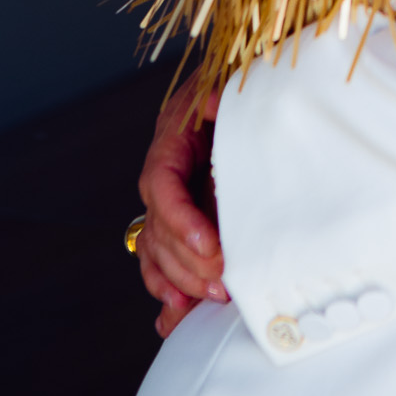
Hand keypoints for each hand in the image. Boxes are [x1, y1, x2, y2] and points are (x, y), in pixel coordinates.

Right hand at [136, 74, 227, 338]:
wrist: (241, 84)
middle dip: (188, 260)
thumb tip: (215, 102)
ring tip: (211, 298)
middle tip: (222, 281)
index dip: (181, 221)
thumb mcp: (233, 81)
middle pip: (158, 227)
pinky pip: (160, 258)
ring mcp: (169, 198)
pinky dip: (166, 287)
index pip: (162, 187)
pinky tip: (175, 314)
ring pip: (155, 249)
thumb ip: (223, 96)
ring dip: (179, 279)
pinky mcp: (181, 218)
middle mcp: (163, 172)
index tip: (210, 246)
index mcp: (172, 140)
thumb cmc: (239, 83)